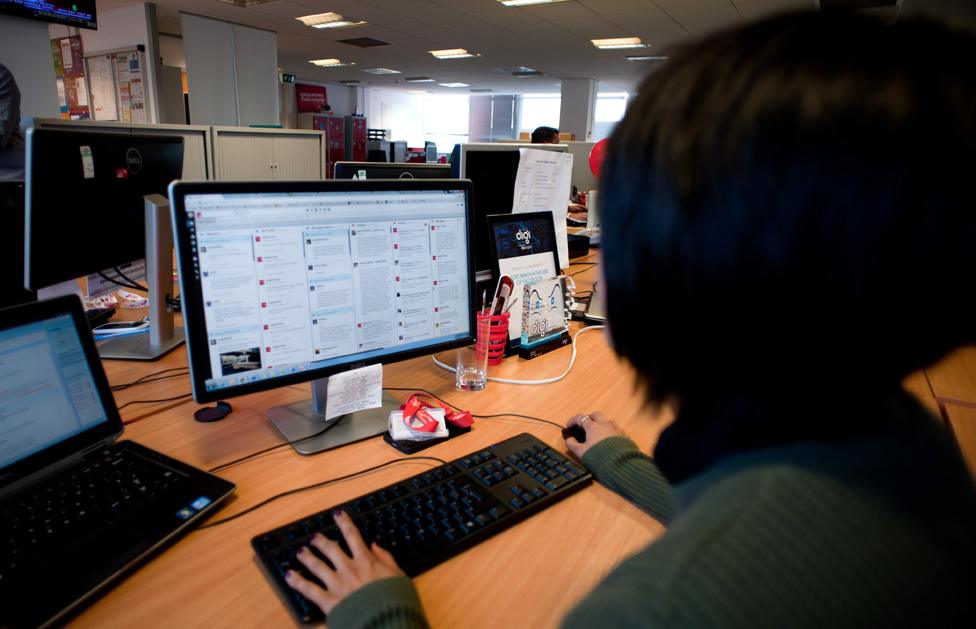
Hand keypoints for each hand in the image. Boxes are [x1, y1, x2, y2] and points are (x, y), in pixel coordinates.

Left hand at [285, 510, 405, 614]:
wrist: (385, 619)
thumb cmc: (394, 599)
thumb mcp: (398, 574)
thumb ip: (386, 558)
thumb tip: (376, 545)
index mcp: (366, 561)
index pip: (353, 536)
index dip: (344, 523)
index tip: (338, 515)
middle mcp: (348, 569)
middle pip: (331, 549)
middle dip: (321, 541)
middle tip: (314, 537)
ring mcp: (336, 584)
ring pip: (317, 566)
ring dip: (307, 557)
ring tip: (300, 552)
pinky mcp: (328, 601)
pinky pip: (309, 589)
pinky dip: (297, 582)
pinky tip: (289, 575)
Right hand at [564, 411, 626, 458]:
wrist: (620, 464)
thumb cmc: (598, 457)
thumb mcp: (581, 452)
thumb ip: (572, 444)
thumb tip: (569, 439)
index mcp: (593, 427)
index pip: (580, 418)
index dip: (572, 420)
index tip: (569, 426)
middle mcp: (605, 425)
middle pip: (596, 415)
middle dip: (589, 418)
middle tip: (584, 426)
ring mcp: (616, 430)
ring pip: (608, 421)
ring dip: (601, 424)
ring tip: (598, 433)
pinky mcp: (625, 437)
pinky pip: (617, 430)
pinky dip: (611, 432)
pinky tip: (610, 439)